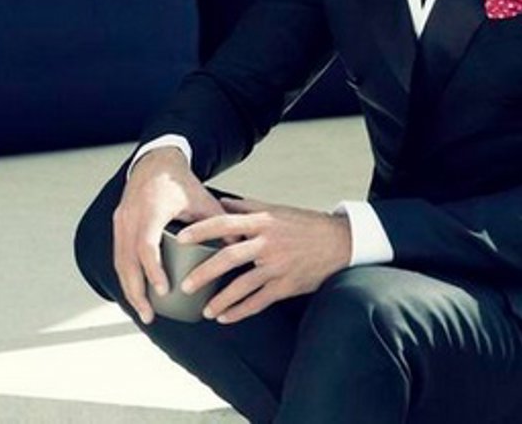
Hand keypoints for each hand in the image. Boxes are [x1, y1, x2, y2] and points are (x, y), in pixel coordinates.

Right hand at [112, 147, 228, 324]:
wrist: (156, 163)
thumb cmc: (180, 182)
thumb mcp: (203, 200)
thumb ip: (219, 223)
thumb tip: (240, 247)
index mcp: (151, 210)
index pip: (147, 245)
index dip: (153, 270)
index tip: (163, 290)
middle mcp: (131, 216)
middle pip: (127, 261)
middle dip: (137, 292)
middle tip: (150, 315)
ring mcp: (120, 221)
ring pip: (119, 262)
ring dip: (129, 289)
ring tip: (144, 312)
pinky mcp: (117, 225)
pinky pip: (118, 256)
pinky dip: (126, 277)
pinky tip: (136, 293)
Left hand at [176, 197, 352, 324]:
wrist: (341, 242)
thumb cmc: (307, 225)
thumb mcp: (278, 211)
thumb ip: (249, 208)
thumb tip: (222, 203)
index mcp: (264, 223)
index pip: (226, 223)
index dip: (201, 230)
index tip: (181, 238)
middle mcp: (269, 244)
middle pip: (229, 258)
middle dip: (204, 272)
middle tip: (186, 284)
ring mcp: (278, 267)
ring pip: (243, 286)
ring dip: (221, 300)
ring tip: (206, 310)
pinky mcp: (287, 286)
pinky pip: (259, 302)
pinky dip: (240, 311)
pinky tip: (226, 317)